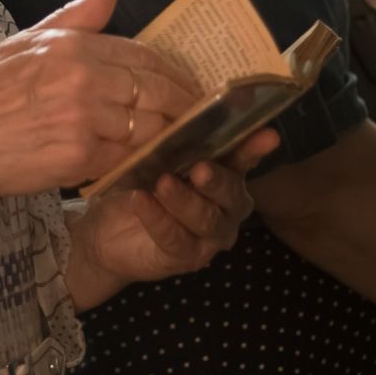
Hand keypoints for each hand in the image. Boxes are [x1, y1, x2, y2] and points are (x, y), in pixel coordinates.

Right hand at [0, 0, 201, 197]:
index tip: (190, 86)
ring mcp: (85, 118)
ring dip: (172, 136)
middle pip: (155, 91)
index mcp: (76, 47)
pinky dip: (144, 162)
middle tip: (203, 117)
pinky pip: (127, 159)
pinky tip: (155, 165)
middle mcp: (85, 78)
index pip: (143, 56)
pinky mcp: (81, 156)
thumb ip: (77, 15)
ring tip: (188, 143)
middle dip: (185, 106)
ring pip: (148, 127)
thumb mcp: (30, 39)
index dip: (174, 73)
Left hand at [67, 127, 279, 305]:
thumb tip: (174, 117)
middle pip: (231, 194)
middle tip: (200, 169)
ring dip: (184, 200)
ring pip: (206, 219)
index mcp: (226, 176)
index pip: (243, 160)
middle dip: (216, 180)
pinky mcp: (187, 258)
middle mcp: (228, 207)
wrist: (107, 233)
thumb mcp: (154, 160)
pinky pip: (176, 238)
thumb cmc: (140, 186)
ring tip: (162, 183)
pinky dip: (158, 219)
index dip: (254, 149)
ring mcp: (211, 236)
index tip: (268, 135)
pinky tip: (140, 200)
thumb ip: (172, 145)